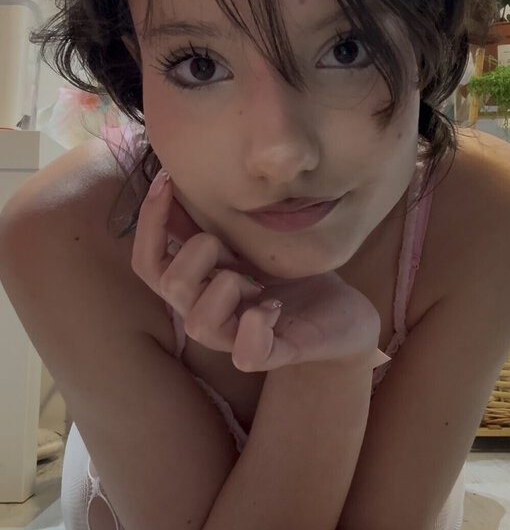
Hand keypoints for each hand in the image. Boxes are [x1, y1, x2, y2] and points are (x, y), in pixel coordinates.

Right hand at [131, 172, 381, 373]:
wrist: (341, 313)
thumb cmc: (288, 273)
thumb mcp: (246, 237)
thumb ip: (206, 218)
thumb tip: (171, 174)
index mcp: (197, 285)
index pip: (148, 262)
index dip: (149, 222)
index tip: (167, 179)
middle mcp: (208, 314)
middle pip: (170, 285)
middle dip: (200, 251)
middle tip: (235, 248)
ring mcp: (237, 338)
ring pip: (199, 323)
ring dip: (227, 287)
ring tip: (258, 282)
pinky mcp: (273, 353)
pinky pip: (246, 354)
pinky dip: (254, 328)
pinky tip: (273, 308)